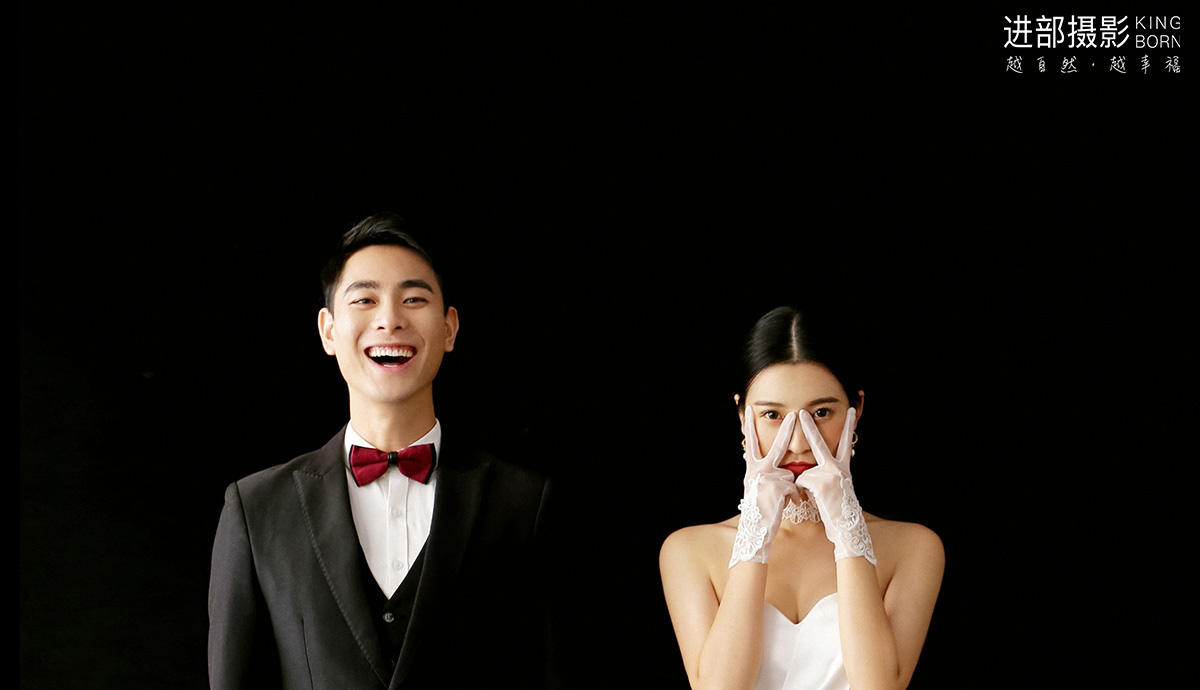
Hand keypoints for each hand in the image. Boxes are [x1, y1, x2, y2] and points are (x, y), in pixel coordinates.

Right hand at [728, 406, 800, 567]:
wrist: (756, 530)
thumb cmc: (760, 510)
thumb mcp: (759, 489)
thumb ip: (769, 475)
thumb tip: (783, 470)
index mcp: (753, 469)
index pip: (751, 444)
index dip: (750, 427)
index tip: (748, 410)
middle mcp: (758, 471)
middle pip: (776, 447)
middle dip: (786, 430)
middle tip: (794, 414)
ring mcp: (767, 479)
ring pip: (789, 476)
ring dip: (790, 490)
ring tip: (780, 503)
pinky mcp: (777, 488)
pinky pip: (794, 488)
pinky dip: (794, 498)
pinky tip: (786, 506)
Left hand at [794, 408, 875, 563]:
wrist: (846, 526)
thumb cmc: (838, 509)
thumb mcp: (835, 488)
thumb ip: (825, 474)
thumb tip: (808, 470)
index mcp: (843, 468)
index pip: (846, 443)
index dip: (849, 426)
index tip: (850, 409)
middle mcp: (838, 468)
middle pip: (821, 444)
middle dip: (811, 427)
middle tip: (802, 411)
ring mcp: (829, 474)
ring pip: (805, 474)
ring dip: (806, 488)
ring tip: (821, 500)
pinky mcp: (819, 483)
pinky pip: (801, 484)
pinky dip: (801, 494)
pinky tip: (813, 502)